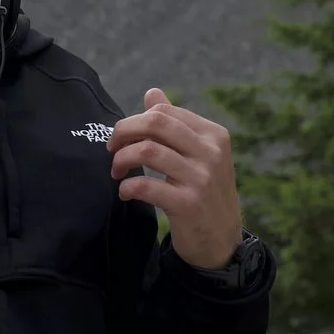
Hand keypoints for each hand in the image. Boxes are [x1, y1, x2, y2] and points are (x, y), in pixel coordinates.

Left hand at [108, 87, 243, 270]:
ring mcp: (202, 178)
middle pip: (156, 122)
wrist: (222, 241)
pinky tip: (125, 192)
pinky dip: (128, 187)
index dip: (135, 120)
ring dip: (122, 160)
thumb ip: (175, 124)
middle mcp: (211, 152)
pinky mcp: (189, 204)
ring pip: (148, 151)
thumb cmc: (205, 193)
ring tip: (116, 172)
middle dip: (124, 131)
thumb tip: (152, 93)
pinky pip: (147, 186)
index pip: (165, 111)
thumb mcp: (198, 155)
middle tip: (111, 148)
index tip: (122, 137)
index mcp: (214, 135)